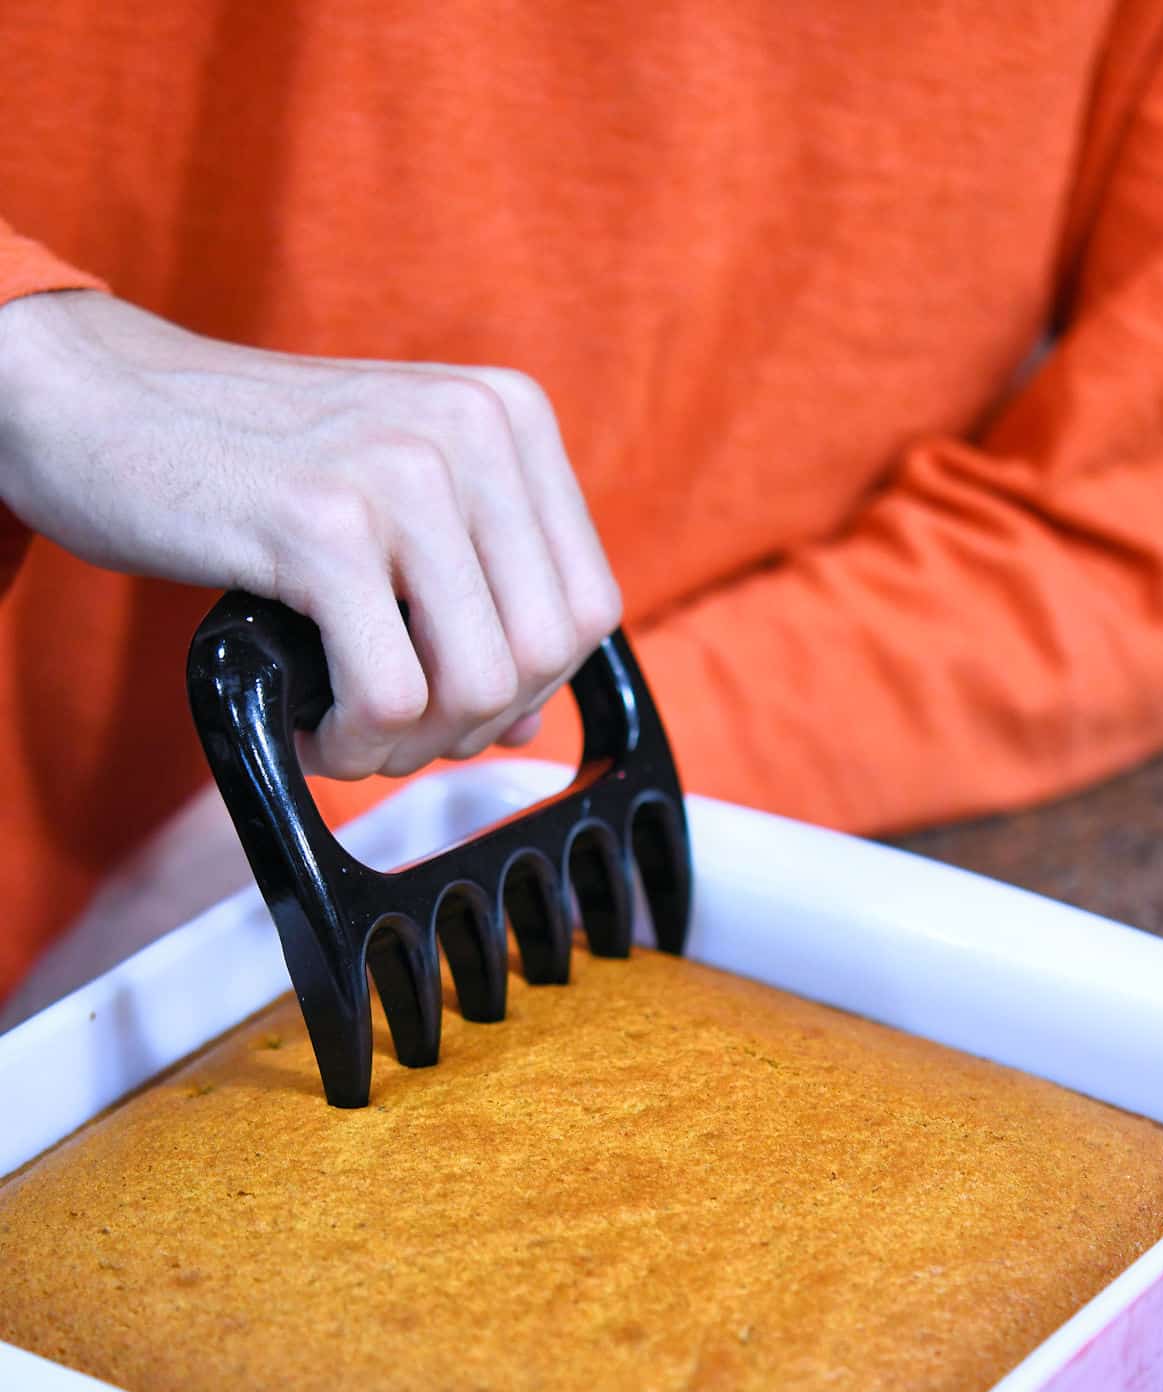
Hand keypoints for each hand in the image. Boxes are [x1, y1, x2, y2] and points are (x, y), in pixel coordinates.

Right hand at [0, 291, 619, 776]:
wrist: (97, 400)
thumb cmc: (246, 464)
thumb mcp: (388, 507)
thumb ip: (472, 598)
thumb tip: (528, 722)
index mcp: (508, 416)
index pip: (589, 605)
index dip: (530, 688)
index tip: (450, 702)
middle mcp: (472, 428)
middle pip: (544, 655)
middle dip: (469, 728)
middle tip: (387, 730)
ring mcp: (401, 470)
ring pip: (479, 686)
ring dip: (409, 744)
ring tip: (345, 728)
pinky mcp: (321, 525)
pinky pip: (389, 696)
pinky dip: (354, 741)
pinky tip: (310, 725)